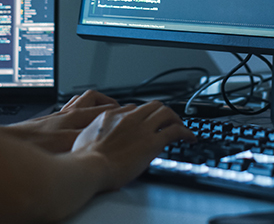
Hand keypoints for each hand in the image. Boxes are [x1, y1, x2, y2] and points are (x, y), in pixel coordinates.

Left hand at [2, 90, 120, 152]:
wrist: (9, 143)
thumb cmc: (33, 147)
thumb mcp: (66, 148)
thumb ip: (87, 143)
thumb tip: (105, 144)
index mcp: (75, 119)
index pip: (105, 110)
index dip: (120, 112)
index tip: (132, 114)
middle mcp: (67, 114)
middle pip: (94, 100)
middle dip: (110, 103)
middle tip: (122, 110)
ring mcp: (57, 116)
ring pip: (81, 100)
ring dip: (93, 101)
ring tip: (102, 107)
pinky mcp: (48, 120)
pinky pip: (68, 107)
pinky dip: (77, 108)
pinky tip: (76, 116)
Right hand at [71, 100, 194, 190]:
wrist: (89, 168)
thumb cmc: (83, 159)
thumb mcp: (84, 137)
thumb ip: (96, 132)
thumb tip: (99, 137)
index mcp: (111, 116)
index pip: (134, 108)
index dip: (143, 115)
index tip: (148, 122)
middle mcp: (128, 118)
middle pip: (153, 106)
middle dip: (163, 112)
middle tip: (169, 121)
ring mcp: (141, 129)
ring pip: (166, 113)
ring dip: (176, 119)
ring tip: (181, 127)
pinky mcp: (152, 142)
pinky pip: (175, 131)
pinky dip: (185, 132)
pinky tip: (189, 137)